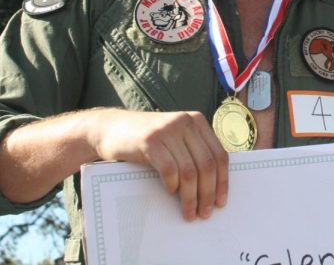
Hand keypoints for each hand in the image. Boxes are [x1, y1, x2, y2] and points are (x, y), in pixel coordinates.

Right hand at [93, 109, 229, 220]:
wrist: (110, 128)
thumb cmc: (146, 139)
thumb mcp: (175, 138)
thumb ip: (193, 151)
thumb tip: (213, 188)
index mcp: (197, 121)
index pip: (219, 155)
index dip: (223, 181)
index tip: (221, 202)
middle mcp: (185, 122)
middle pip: (207, 165)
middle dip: (208, 193)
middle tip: (204, 213)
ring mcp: (167, 130)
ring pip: (190, 171)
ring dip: (190, 197)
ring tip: (189, 212)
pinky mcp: (149, 141)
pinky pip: (169, 169)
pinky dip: (172, 185)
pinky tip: (170, 192)